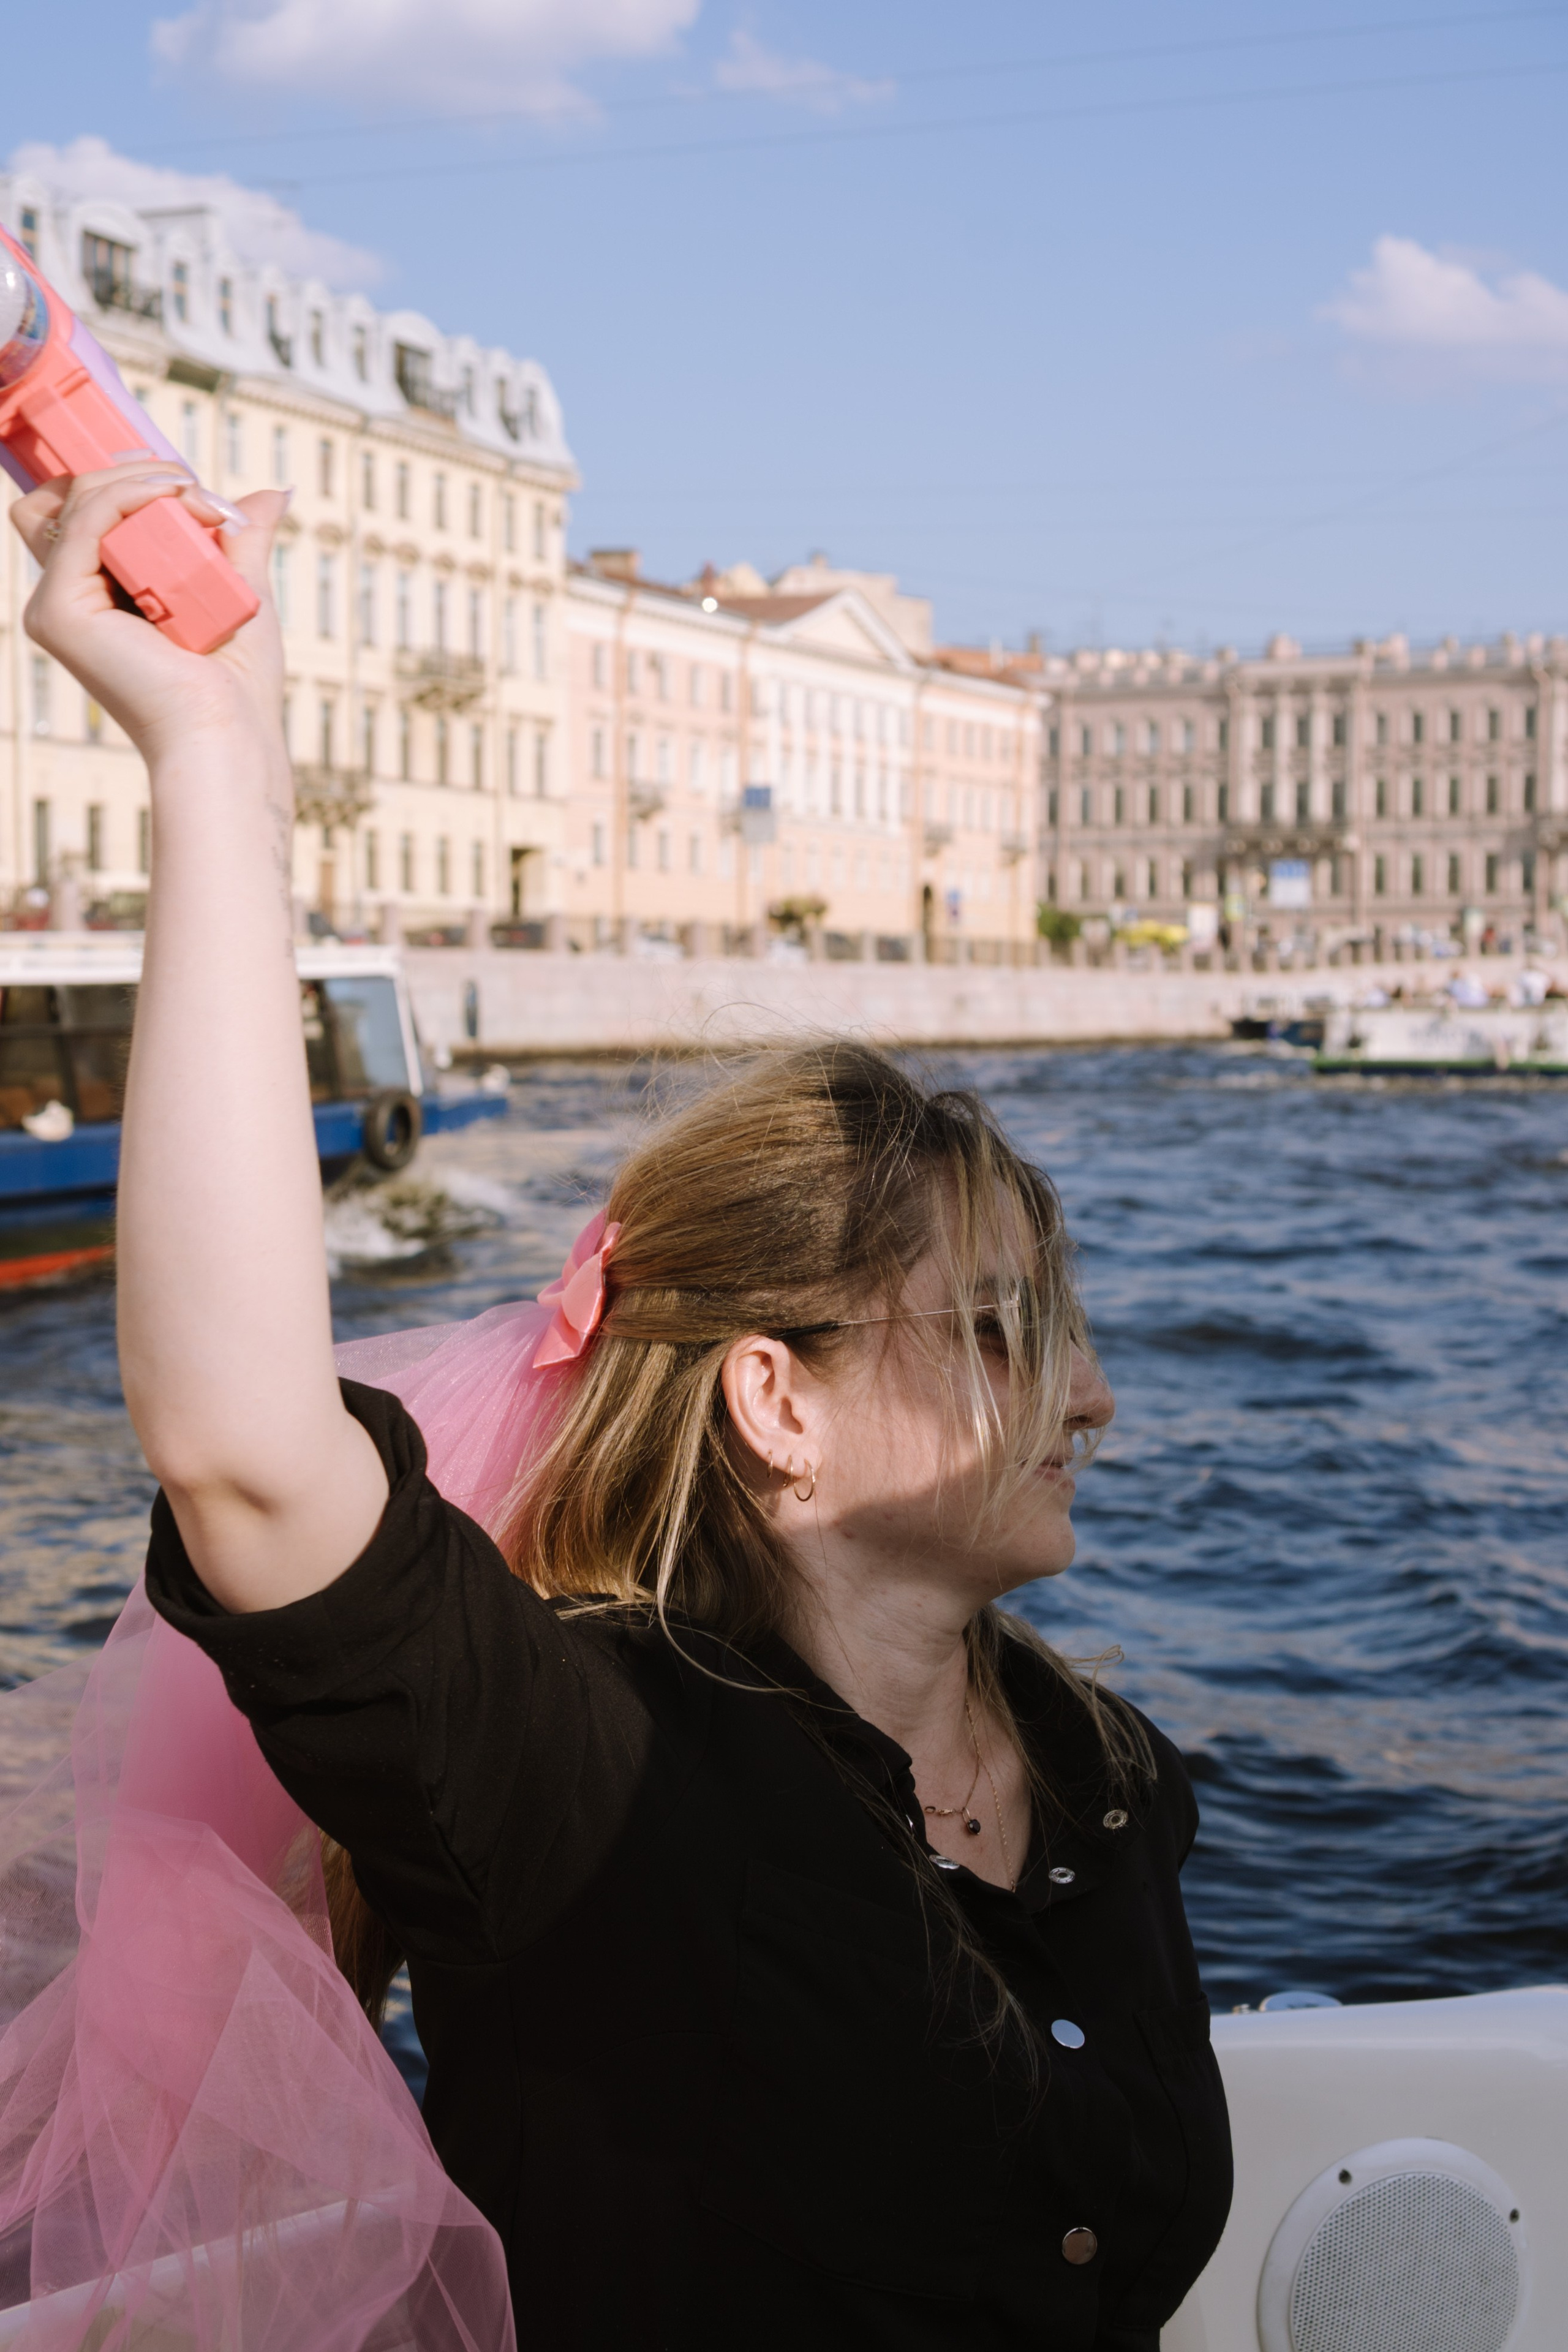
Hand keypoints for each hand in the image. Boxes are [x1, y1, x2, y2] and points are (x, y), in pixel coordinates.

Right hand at [10, 461, 289, 768]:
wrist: (229, 733)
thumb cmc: (238, 686)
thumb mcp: (241, 592)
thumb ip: (241, 539)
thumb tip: (272, 492)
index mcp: (97, 597)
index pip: (85, 514)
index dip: (127, 485)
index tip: (192, 490)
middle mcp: (67, 600)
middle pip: (72, 499)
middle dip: (138, 476)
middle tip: (203, 496)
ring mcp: (57, 606)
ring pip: (77, 500)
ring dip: (144, 482)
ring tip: (202, 503)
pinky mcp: (60, 612)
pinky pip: (87, 521)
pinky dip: (133, 495)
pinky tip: (180, 501)